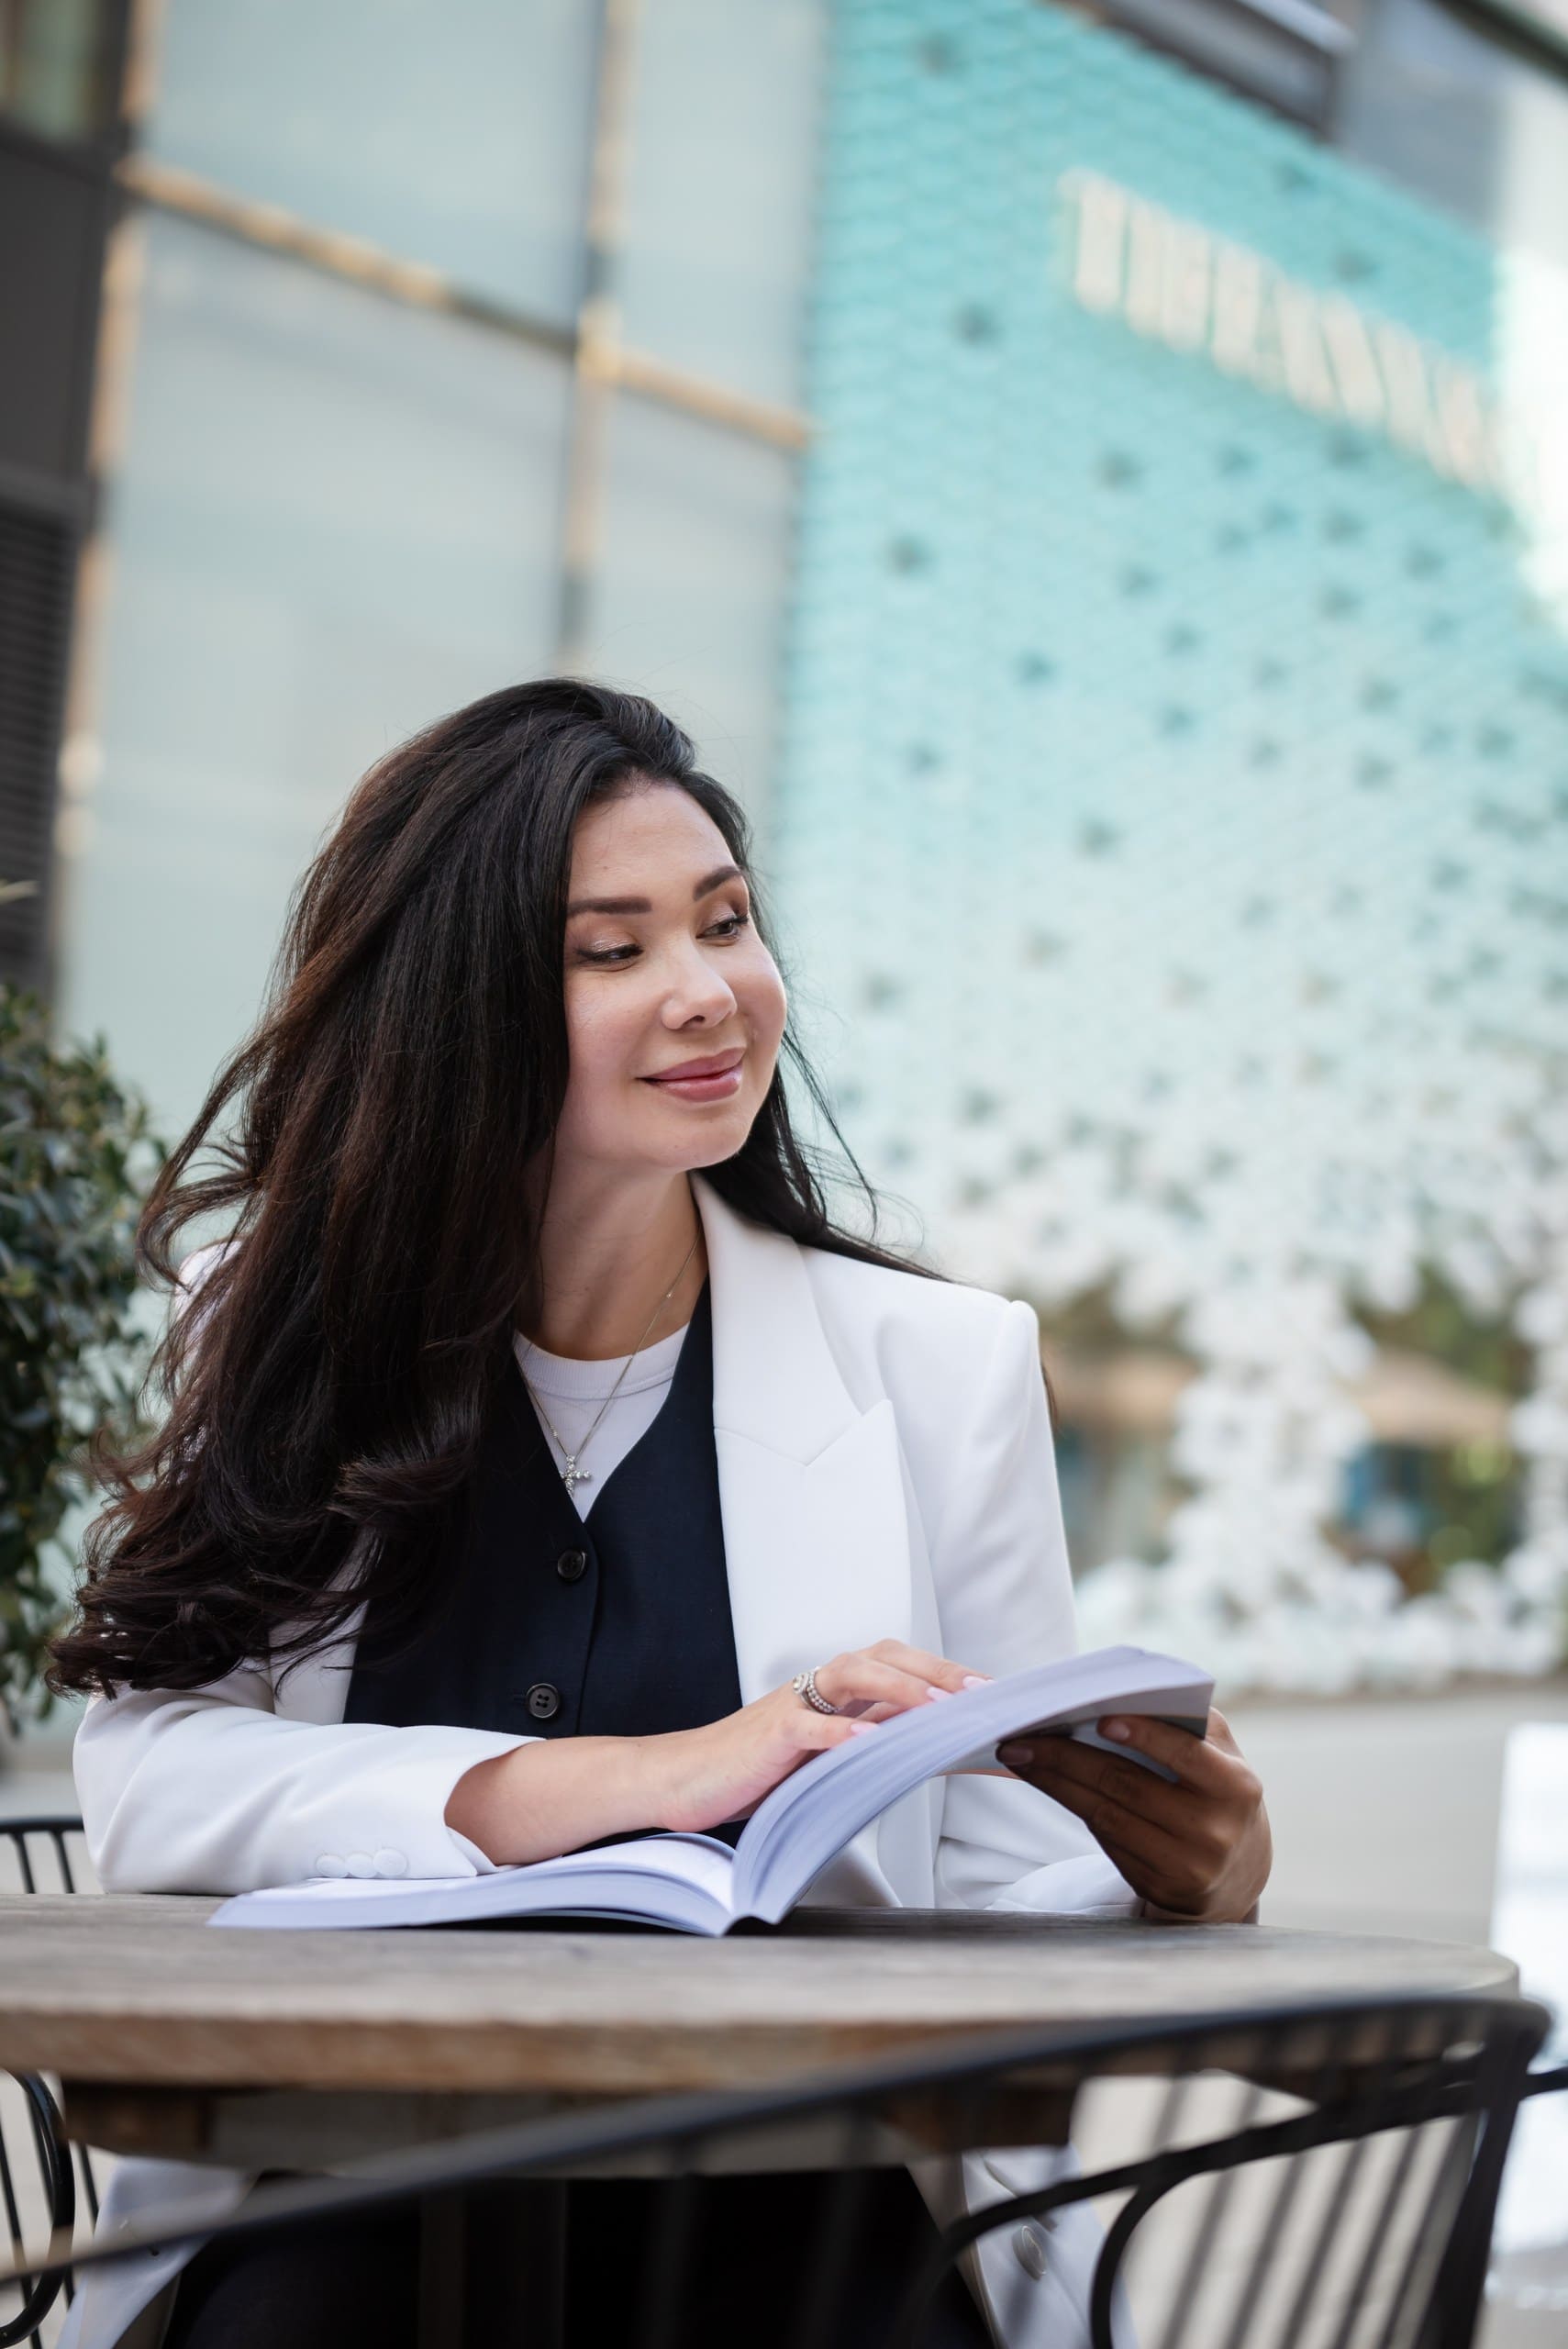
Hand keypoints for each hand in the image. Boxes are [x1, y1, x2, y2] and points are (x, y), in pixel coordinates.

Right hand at [648, 1640, 988, 1834]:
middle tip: (983, 1695)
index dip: (948, 1677)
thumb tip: (931, 1752)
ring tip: (939, 1709)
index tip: (996, 1696)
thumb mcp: (824, 1761)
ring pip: (852, 1674)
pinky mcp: (768, 1735)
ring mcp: (792, 1705)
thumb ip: (868, 1748)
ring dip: (900, 1688)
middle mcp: (818, 1688)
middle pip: (885, 1657)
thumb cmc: (755, 1772)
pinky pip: (806, 1725)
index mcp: (835, 1692)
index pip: (901, 1669)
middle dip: (938, 1672)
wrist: (683, 1779)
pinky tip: (866, 1742)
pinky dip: (838, 1731)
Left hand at [997, 1708, 1270, 1922]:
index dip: (1144, 1736)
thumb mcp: (1221, 1754)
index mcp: (1235, 1786)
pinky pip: (1105, 1841)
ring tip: (1019, 1756)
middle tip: (1021, 1736)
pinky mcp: (1157, 1886)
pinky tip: (1047, 1783)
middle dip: (1067, 1756)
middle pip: (1126, 1786)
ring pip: (1105, 1815)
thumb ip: (1183, 1724)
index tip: (1101, 1719)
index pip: (1185, 1754)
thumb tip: (1115, 1696)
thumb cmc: (1217, 1789)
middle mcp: (1214, 1831)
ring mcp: (1185, 1865)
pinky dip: (1073, 1806)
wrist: (1237, 1869)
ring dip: (1055, 1782)